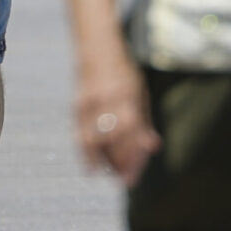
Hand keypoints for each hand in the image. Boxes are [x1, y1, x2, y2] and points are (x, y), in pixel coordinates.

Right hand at [74, 57, 160, 186]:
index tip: (135, 175)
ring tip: (111, 176)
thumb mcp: (140, 93)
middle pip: (113, 137)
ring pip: (94, 138)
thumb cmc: (123, 73)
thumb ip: (144, 121)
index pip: (132, 131)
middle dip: (120, 162)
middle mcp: (107, 98)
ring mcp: (89, 101)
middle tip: (126, 182)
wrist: (96, 48)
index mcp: (127, 94)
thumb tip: (153, 147)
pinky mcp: (77, 105)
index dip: (133, 154)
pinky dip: (86, 152)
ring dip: (103, 160)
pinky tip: (91, 167)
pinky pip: (81, 133)